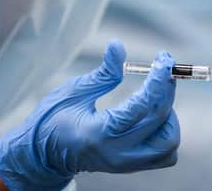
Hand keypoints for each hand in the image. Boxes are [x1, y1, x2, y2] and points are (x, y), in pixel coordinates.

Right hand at [0, 40, 179, 190]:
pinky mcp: (131, 166)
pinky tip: (154, 113)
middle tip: (164, 67)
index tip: (164, 59)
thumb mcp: (74, 91)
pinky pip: (164, 154)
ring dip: (169, 114)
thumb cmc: (53, 119)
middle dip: (167, 89)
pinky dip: (166, 131)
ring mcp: (125, 164)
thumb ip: (103, 73)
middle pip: (159, 121)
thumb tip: (118, 45)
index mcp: (98, 133)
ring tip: (156, 94)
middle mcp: (116, 153)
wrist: (41, 154)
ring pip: (168, 143)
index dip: (157, 80)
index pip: (141, 107)